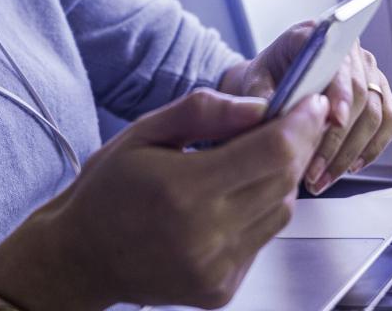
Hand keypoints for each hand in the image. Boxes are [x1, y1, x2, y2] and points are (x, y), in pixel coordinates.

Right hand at [0, 89, 330, 309]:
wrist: (81, 258)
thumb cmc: (107, 190)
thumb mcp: (143, 132)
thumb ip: (203, 111)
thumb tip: (259, 106)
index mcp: (182, 190)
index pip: (272, 153)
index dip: (301, 124)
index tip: (310, 101)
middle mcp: (205, 236)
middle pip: (285, 181)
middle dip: (297, 145)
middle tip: (291, 122)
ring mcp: (216, 269)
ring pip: (281, 211)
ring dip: (278, 180)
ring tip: (246, 165)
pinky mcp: (220, 289)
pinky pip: (262, 240)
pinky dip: (258, 214)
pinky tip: (227, 203)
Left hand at [223, 20, 391, 194]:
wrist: (277, 78)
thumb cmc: (266, 77)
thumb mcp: (253, 81)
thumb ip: (259, 95)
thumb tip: (269, 116)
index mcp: (318, 35)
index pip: (337, 62)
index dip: (339, 92)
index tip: (334, 120)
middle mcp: (350, 50)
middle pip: (358, 94)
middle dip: (337, 139)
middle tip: (314, 171)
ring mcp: (368, 71)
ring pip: (375, 113)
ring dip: (350, 152)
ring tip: (323, 178)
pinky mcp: (379, 92)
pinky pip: (389, 122)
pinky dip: (371, 148)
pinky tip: (349, 167)